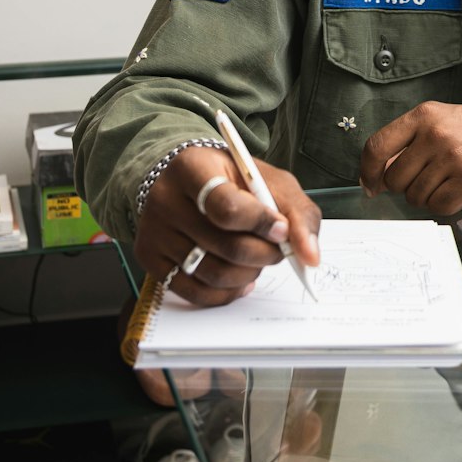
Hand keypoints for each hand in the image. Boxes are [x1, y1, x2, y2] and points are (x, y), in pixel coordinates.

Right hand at [135, 145, 321, 306]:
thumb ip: (298, 213)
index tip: (281, 229)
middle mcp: (164, 200)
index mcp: (192, 168)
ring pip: (213, 274)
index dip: (260, 223)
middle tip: (277, 249)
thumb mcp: (267, 179)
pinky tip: (240, 278)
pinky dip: (227, 293)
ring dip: (249, 274)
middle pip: (225, 246)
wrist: (187, 181)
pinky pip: (195, 293)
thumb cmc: (231, 179)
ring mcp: (154, 232)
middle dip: (264, 254)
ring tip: (258, 260)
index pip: (226, 206)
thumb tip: (310, 257)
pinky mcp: (150, 259)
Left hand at [360, 102, 461, 214]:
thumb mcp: (445, 122)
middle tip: (429, 179)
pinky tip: (461, 191)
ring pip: (415, 196)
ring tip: (450, 181)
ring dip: (429, 197)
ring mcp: (454, 156)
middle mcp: (437, 132)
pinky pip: (439, 206)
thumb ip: (411, 140)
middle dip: (406, 187)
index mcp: (426, 115)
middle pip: (395, 178)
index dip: (368, 171)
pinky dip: (446, 205)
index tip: (369, 185)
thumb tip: (376, 171)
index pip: (378, 145)